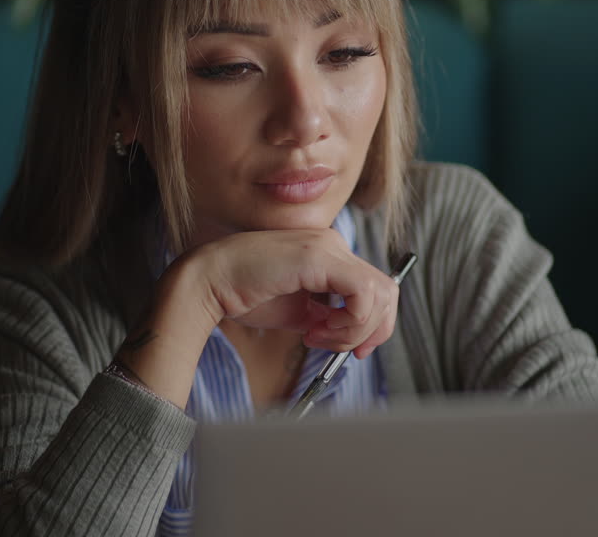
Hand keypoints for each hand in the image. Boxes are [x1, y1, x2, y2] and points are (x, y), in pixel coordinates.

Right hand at [169, 228, 398, 358]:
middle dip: (373, 330)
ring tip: (319, 338)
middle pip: (387, 290)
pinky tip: (316, 329)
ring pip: (378, 294)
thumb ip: (326, 316)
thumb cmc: (246, 295)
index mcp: (330, 253)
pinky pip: (361, 294)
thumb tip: (350, 335)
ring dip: (354, 329)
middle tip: (348, 351)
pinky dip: (347, 321)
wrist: (210, 281)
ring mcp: (328, 247)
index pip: (376, 287)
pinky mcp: (319, 257)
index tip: (353, 349)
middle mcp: (334, 245)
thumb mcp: (298, 311)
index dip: (374, 324)